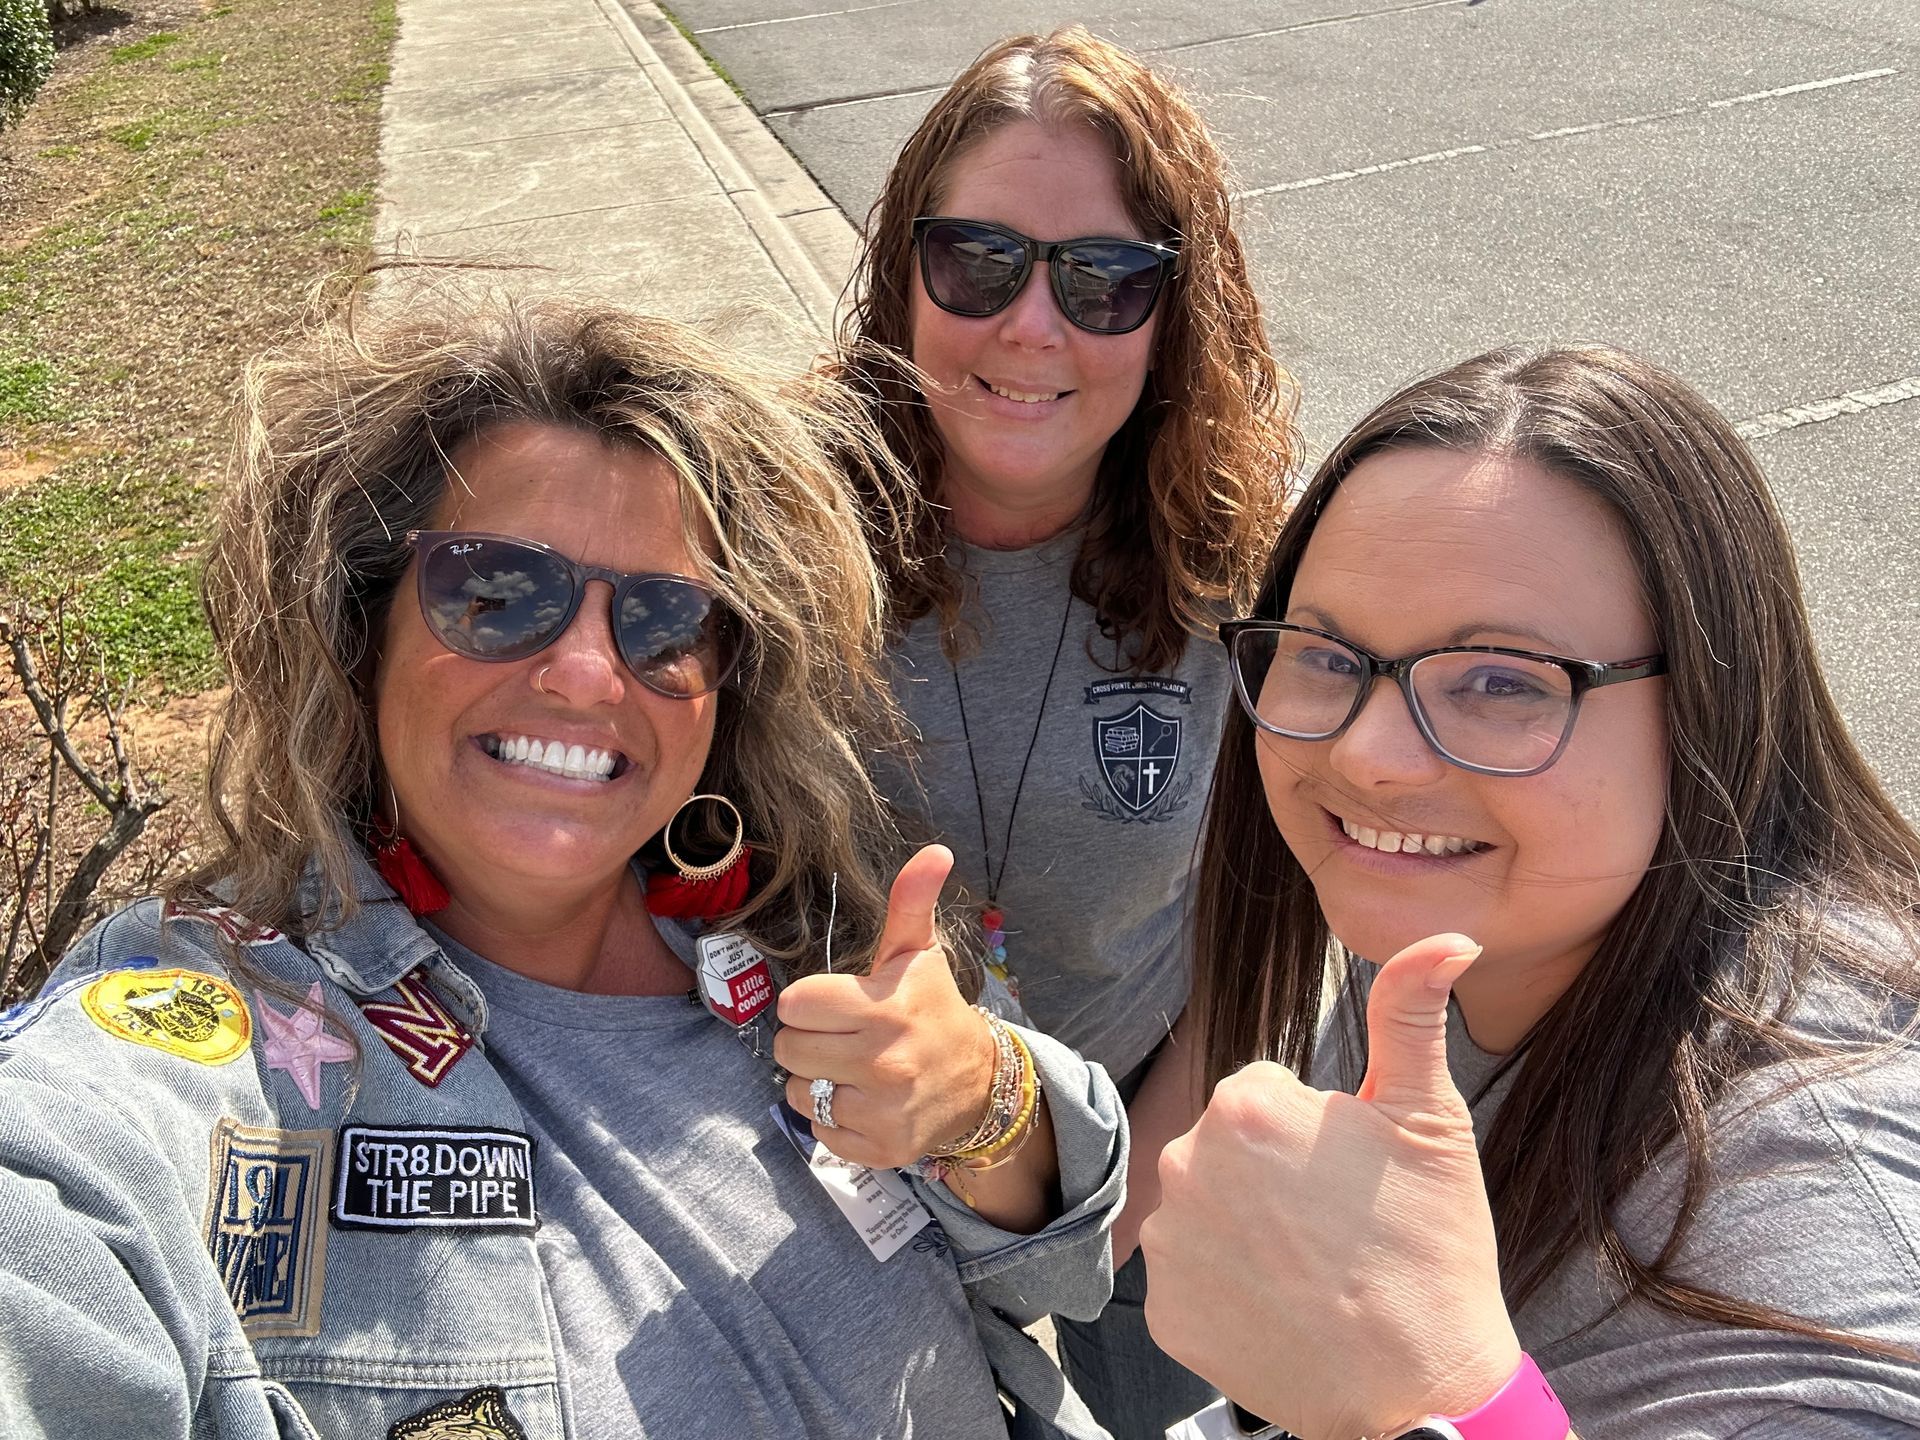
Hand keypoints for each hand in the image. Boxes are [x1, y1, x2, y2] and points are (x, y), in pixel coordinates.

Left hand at [775, 845, 996, 1169]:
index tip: (837, 1005)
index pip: (794, 1004)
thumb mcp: (919, 954)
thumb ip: (912, 901)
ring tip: (853, 1071)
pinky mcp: (878, 1149)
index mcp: (884, 1009)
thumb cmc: (933, 1010)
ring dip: (818, 1082)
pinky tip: (864, 1102)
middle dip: (810, 1041)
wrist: (978, 1083)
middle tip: (843, 1038)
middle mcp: (882, 1062)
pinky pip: (819, 1132)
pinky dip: (835, 1120)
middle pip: (788, 1049)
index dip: (810, 1002)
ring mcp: (881, 1110)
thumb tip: (935, 850)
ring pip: (798, 1092)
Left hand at [1140, 934, 1521, 1439]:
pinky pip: (1192, 1279)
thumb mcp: (1429, 1119)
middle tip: (1337, 1227)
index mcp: (1245, 1103)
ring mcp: (1169, 1243)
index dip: (1315, 1136)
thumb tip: (1446, 937)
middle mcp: (1184, 1161)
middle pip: (1228, 1150)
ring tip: (1311, 1271)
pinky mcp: (1164, 1312)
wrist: (1423, 1388)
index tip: (1353, 1180)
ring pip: (1206, 1211)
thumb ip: (1411, 1015)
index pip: (1266, 1096)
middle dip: (1274, 1178)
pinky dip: (1228, 1291)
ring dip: (1246, 1231)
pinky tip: (1280, 1308)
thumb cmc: (1433, 1246)